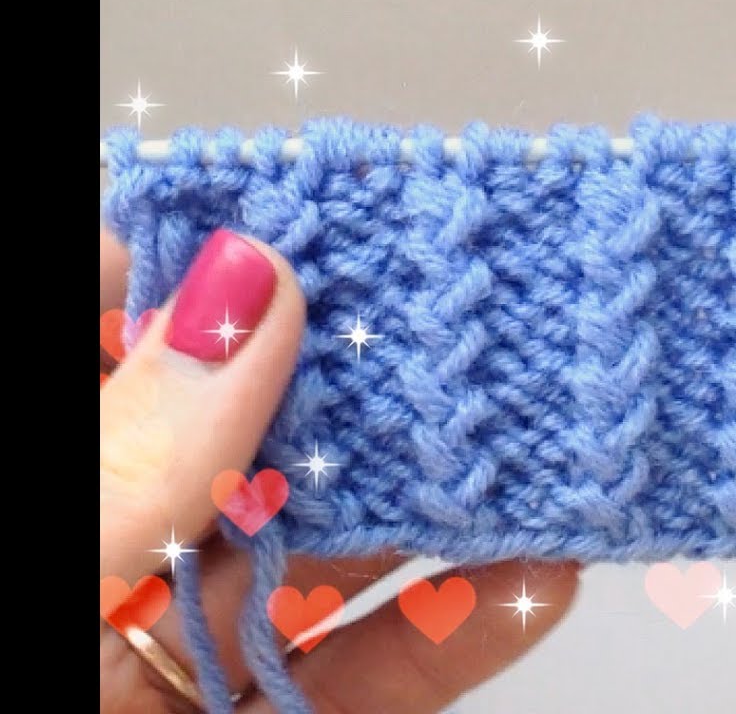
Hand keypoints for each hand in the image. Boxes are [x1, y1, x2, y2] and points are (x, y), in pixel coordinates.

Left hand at [100, 228, 579, 712]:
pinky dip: (465, 625)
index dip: (218, 264)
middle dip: (363, 372)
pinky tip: (537, 572)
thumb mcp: (58, 579)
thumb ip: (140, 450)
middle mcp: (134, 547)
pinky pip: (385, 669)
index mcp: (68, 488)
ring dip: (442, 497)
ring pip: (340, 547)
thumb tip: (249, 280)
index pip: (127, 326)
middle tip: (466, 301)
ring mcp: (206, 644)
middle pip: (258, 431)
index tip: (326, 208)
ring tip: (534, 426)